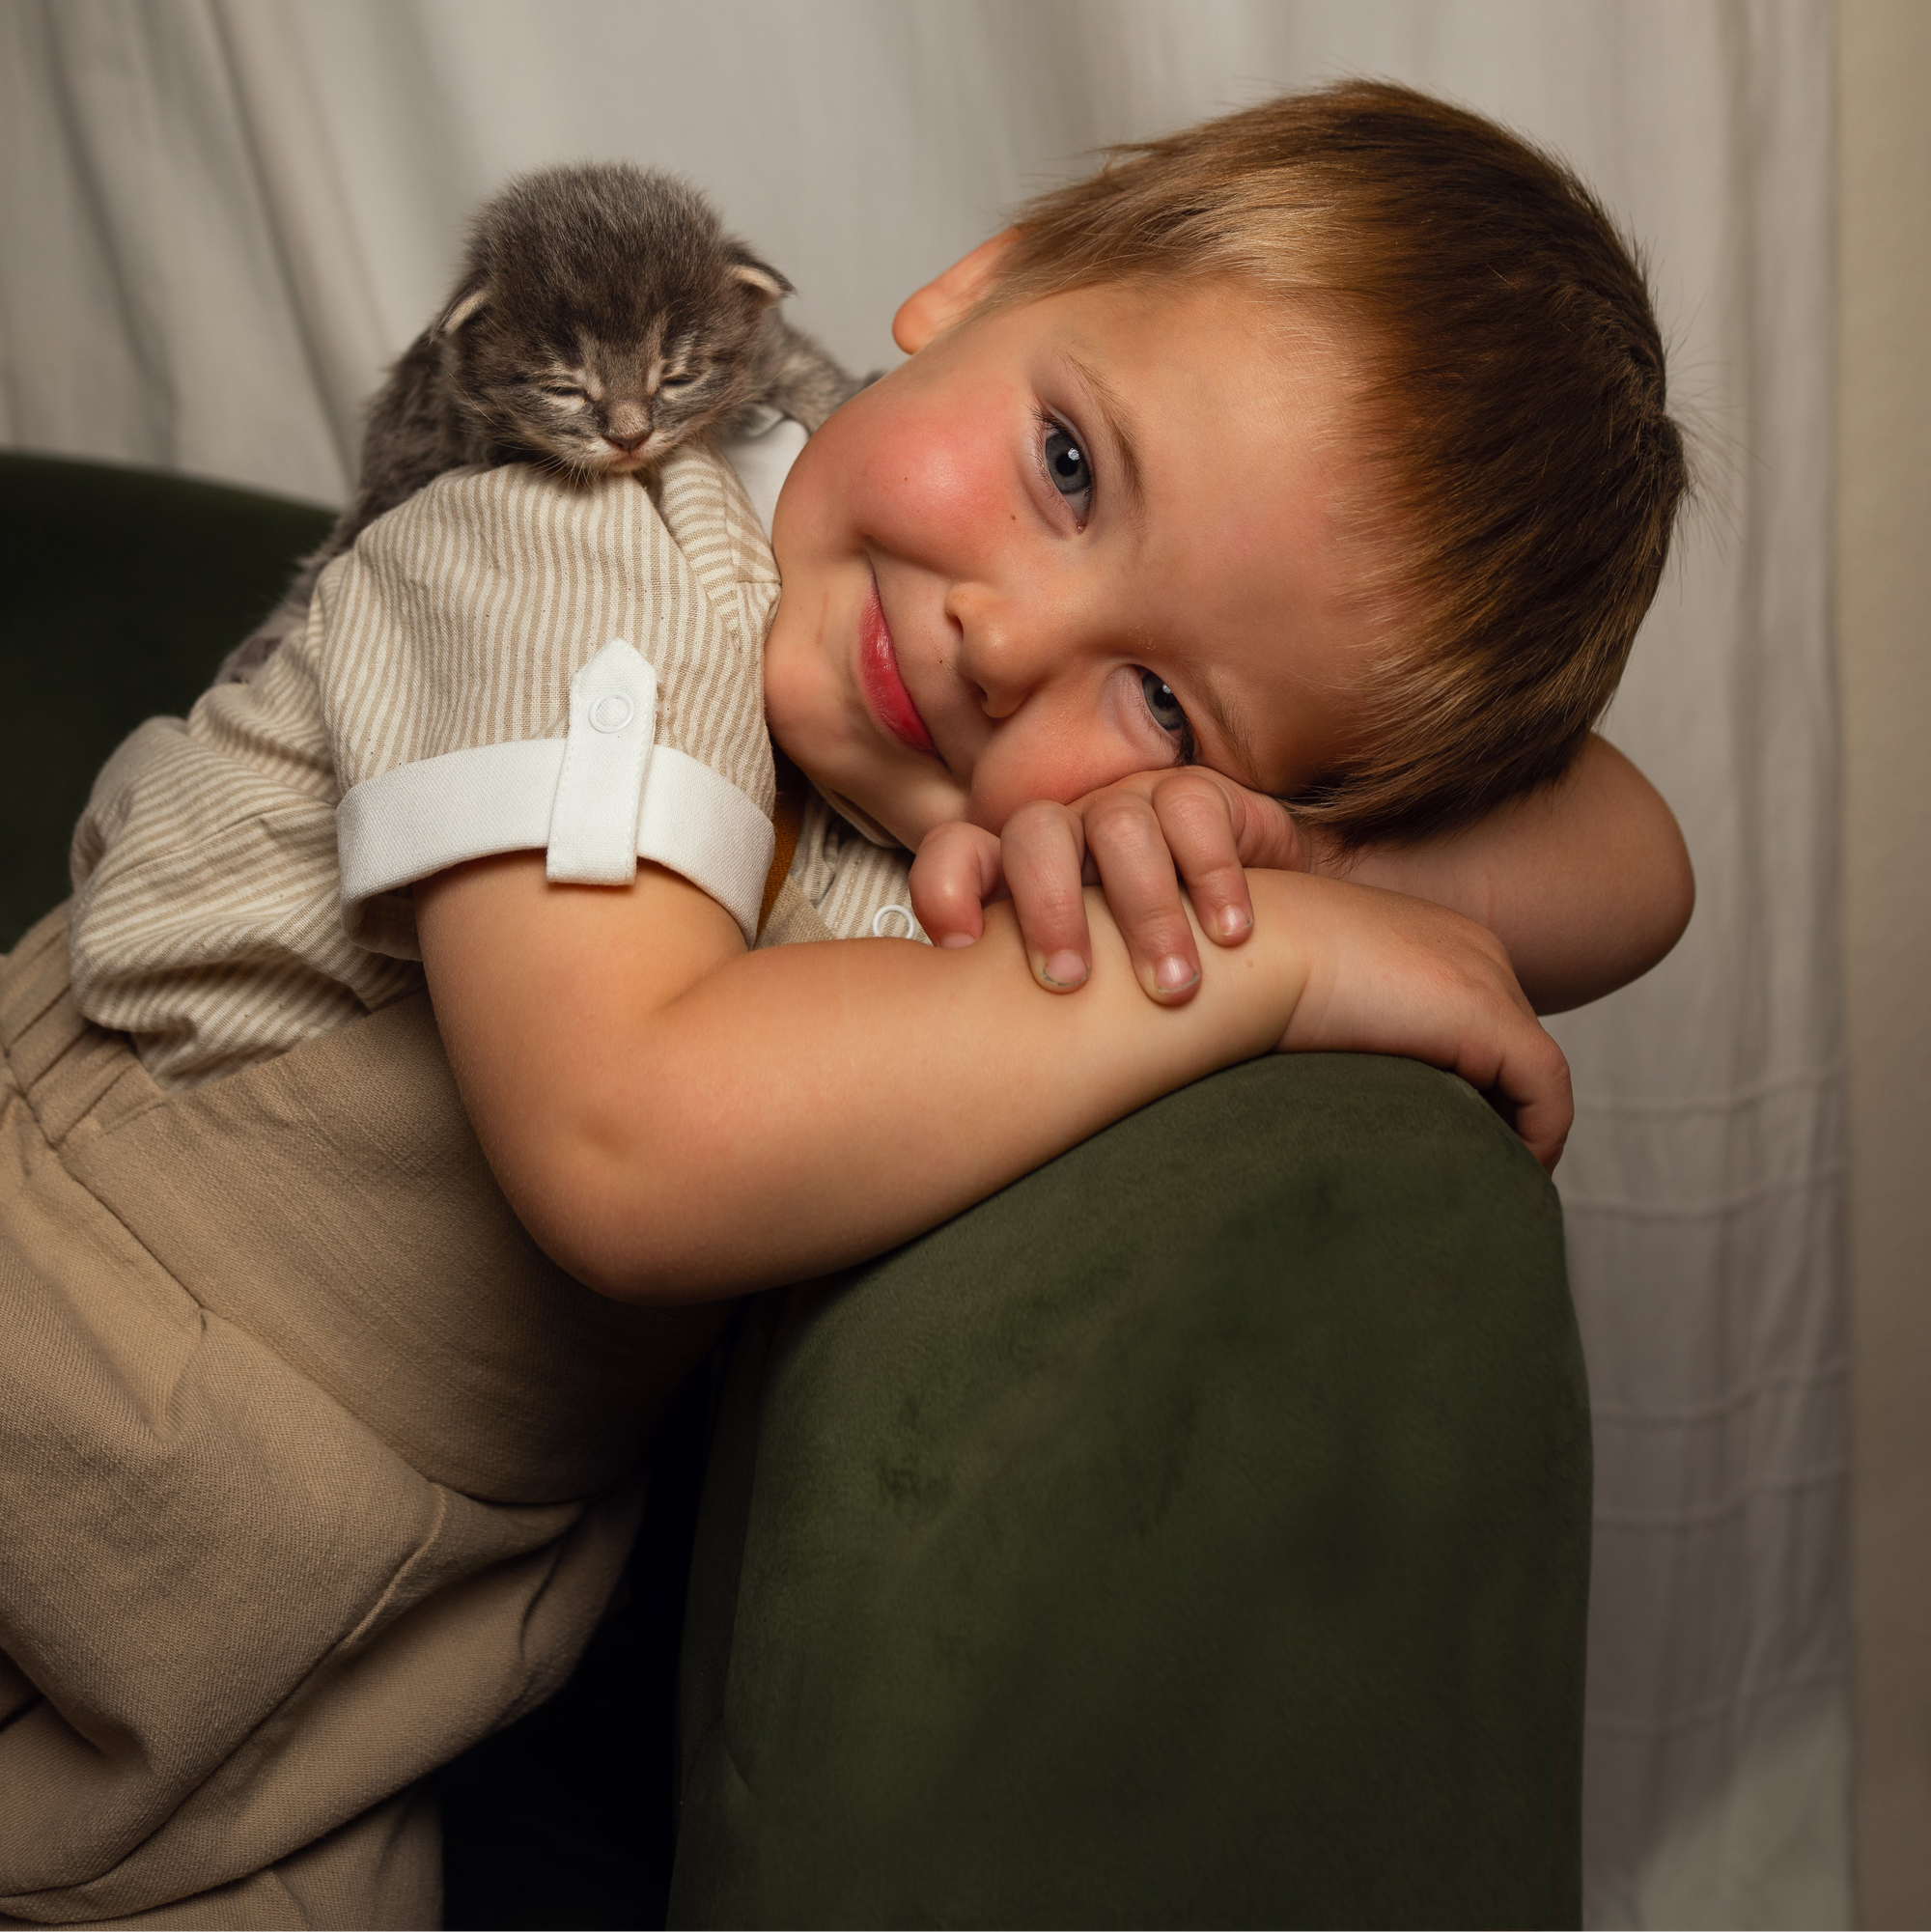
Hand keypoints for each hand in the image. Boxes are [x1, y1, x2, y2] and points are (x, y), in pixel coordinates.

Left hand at [911, 767, 1308, 1004]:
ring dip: (1147, 914)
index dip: (946, 886)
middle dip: (1051, 909)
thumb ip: (1019, 1004)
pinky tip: (1230, 934)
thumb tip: (969, 1064)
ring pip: (1121, 828)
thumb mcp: (1079, 995)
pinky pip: (1192, 811)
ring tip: (1173, 988)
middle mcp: (1069, 833)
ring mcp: (1130, 806)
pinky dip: (1211, 877)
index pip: (958, 852)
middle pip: (1036, 833)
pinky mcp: (1197, 793)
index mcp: (1018, 874)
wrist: (1256, 936)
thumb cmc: (1141, 981)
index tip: (960, 947)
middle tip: (1071, 982)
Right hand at [1259, 871, 1573, 1171]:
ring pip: (1533, 1070)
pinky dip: (1540, 1138)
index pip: (1475, 1020)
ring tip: (1492, 1186)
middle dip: (1503, 1109)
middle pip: (1510, 1044)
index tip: (1450, 1138)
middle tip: (1478, 1173)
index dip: (1475, 1084)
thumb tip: (1324, 1081)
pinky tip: (1508, 1179)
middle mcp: (1470, 948)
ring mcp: (1485, 976)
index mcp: (1428, 937)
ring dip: (1523, 1131)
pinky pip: (1546, 1091)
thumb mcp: (1301, 998)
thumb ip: (1334, 1028)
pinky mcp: (1489, 1015)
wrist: (1239, 952)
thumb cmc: (1244, 979)